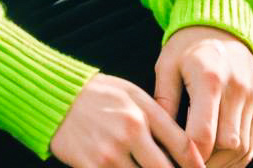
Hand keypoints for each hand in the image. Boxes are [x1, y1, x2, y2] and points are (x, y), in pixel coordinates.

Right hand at [50, 72, 206, 167]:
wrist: (56, 96)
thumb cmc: (98, 94)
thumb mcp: (131, 93)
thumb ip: (159, 116)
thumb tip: (188, 148)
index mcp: (142, 112)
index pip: (183, 146)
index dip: (197, 165)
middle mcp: (129, 132)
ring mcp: (109, 153)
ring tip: (145, 167)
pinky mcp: (91, 167)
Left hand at [154, 26, 252, 167]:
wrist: (219, 23)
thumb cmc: (185, 45)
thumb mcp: (166, 66)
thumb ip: (164, 101)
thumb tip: (159, 139)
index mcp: (208, 78)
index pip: (204, 133)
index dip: (189, 155)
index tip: (173, 161)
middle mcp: (235, 89)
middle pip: (228, 145)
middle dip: (207, 163)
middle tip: (185, 165)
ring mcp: (251, 97)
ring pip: (243, 148)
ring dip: (223, 164)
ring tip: (200, 165)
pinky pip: (252, 141)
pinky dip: (237, 157)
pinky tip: (218, 160)